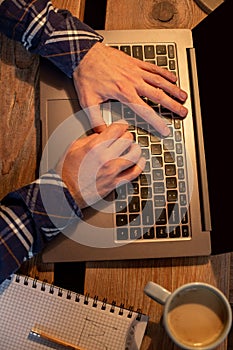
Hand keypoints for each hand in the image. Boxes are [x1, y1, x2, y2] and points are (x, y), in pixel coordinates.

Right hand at [56, 121, 144, 208]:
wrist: (65, 194)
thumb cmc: (66, 173)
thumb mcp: (73, 148)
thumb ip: (89, 139)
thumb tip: (101, 135)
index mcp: (95, 147)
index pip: (117, 129)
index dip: (121, 125)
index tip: (121, 126)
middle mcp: (106, 158)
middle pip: (128, 139)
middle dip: (126, 136)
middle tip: (124, 138)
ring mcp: (112, 172)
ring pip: (135, 154)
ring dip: (135, 149)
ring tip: (132, 148)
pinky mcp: (116, 183)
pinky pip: (135, 172)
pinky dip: (140, 165)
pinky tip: (139, 161)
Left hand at [73, 42, 187, 134]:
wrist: (84, 53)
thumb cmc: (86, 75)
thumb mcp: (88, 101)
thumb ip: (96, 120)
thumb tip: (102, 134)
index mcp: (123, 93)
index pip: (145, 111)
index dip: (157, 122)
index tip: (165, 129)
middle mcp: (133, 81)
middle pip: (158, 95)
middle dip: (173, 105)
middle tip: (183, 112)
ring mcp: (135, 71)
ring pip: (160, 81)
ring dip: (173, 89)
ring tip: (184, 96)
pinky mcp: (135, 62)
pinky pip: (153, 68)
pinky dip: (164, 73)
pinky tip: (172, 78)